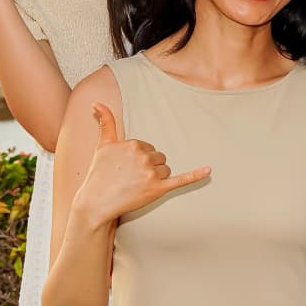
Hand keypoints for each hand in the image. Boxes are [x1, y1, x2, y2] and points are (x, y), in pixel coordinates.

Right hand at [71, 103, 209, 226]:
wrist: (96, 202)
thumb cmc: (99, 174)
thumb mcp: (102, 145)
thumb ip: (105, 122)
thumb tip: (96, 103)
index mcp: (134, 144)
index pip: (148, 148)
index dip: (139, 159)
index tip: (125, 168)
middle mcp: (143, 157)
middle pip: (159, 158)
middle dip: (149, 167)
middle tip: (131, 178)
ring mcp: (151, 174)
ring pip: (166, 169)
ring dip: (156, 177)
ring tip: (137, 185)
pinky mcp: (157, 189)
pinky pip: (181, 180)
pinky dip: (196, 175)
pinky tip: (209, 170)